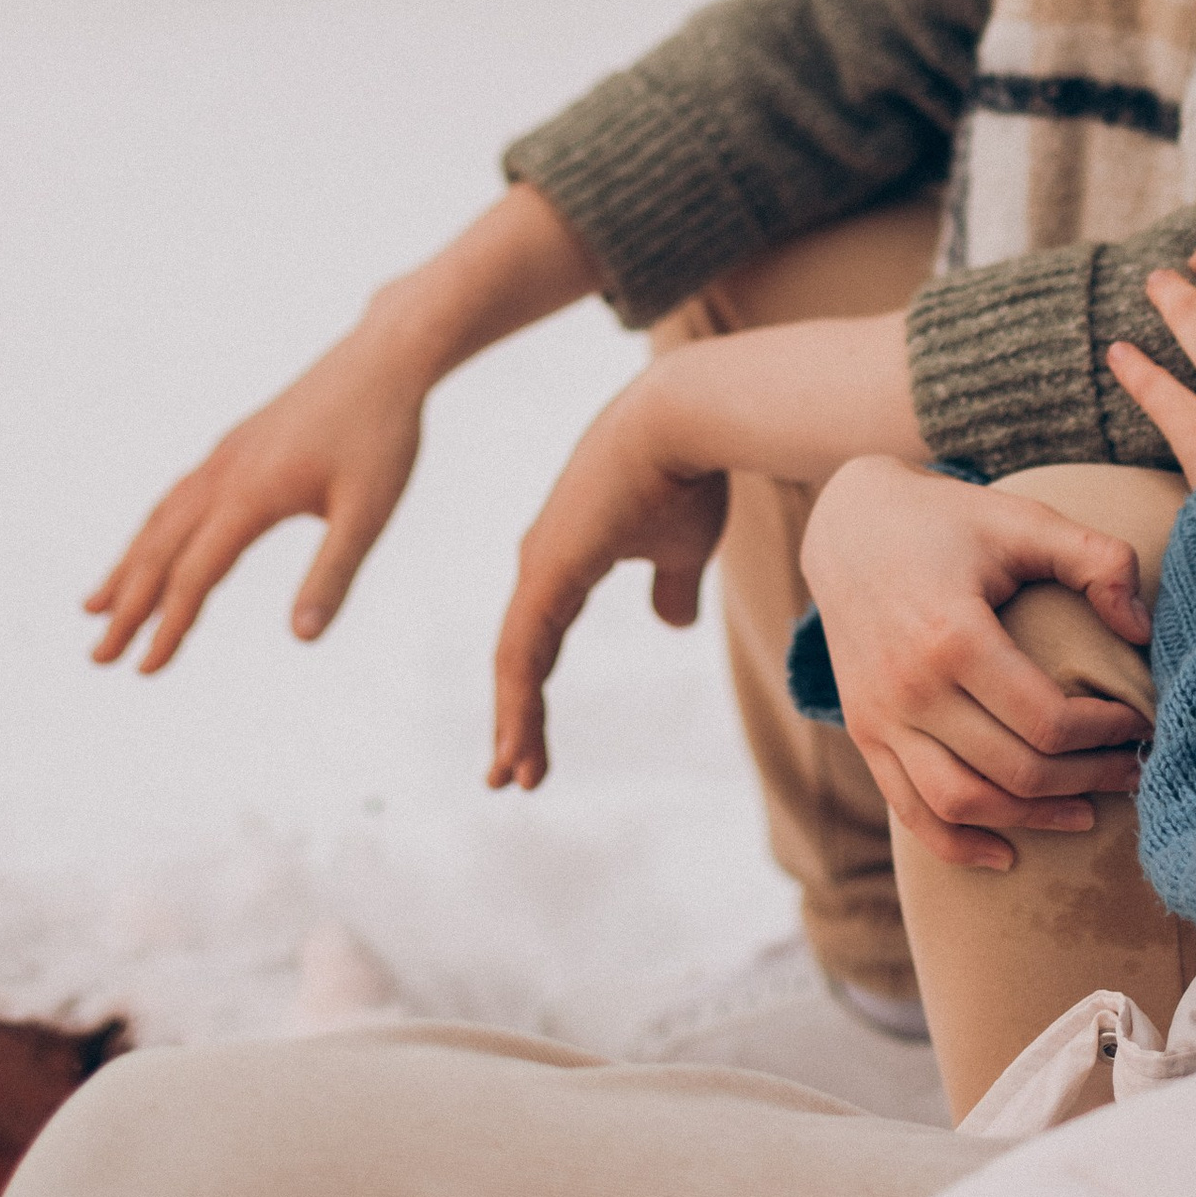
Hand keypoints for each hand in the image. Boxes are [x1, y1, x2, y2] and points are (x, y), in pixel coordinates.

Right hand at [87, 306, 431, 669]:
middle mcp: (224, 474)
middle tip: (98, 658)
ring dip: (127, 567)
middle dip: (127, 607)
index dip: (169, 626)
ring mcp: (224, 457)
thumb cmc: (383, 437)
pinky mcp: (234, 446)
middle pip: (161, 551)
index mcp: (251, 495)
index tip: (143, 671)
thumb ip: (334, 574)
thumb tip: (304, 639)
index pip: (196, 574)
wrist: (383, 359)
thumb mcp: (368, 513)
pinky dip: (153, 530)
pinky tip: (151, 545)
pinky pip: (178, 496)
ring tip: (93, 606)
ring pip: (161, 520)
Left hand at [490, 375, 728, 791]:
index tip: (528, 746)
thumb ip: (672, 586)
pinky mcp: (548, 569)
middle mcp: (543, 563)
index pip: (539, 640)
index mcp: (567, 559)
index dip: (532, 694)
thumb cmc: (687, 472)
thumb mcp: (685, 546)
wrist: (686, 419)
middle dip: (514, 719)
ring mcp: (541, 564)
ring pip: (515, 661)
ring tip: (512, 777)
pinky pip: (523, 650)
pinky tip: (514, 740)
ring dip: (514, 722)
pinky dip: (516, 699)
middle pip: (519, 656)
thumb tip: (670, 624)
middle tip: (507, 776)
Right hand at [799, 458, 1154, 873]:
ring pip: (964, 803)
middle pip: (1015, 770)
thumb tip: (1141, 630)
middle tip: (1131, 770)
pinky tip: (1007, 853)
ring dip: (1034, 819)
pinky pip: (910, 810)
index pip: (1047, 721)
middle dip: (1087, 780)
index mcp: (953, 636)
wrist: (848, 524)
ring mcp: (880, 717)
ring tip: (1087, 812)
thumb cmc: (950, 523)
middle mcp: (910, 687)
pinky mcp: (864, 732)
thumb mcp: (1025, 520)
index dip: (1106, 733)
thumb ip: (1097, 558)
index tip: (1139, 722)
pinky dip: (957, 845)